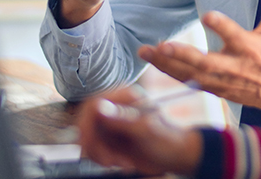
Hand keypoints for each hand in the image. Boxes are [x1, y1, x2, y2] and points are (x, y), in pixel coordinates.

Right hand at [78, 87, 201, 175]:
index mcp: (125, 97)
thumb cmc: (167, 140)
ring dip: (100, 155)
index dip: (86, 124)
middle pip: (86, 123)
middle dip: (94, 145)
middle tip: (108, 160)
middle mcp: (115, 107)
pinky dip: (102, 159)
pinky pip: (93, 148)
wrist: (174, 157)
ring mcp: (111, 123)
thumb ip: (122, 118)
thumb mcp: (146, 130)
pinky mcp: (109, 138)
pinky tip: (120, 162)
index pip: (93, 104)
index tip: (90, 143)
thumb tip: (98, 106)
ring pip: (87, 138)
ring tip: (121, 163)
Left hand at [139, 0, 260, 126]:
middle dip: (184, 56)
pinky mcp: (215, 90)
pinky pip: (189, 82)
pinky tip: (154, 61)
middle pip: (206, 63)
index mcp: (249, 47)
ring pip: (192, 74)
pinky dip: (171, 73)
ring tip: (146, 51)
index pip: (234, 35)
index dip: (222, 26)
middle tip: (163, 46)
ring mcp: (223, 81)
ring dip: (168, 64)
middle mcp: (235, 66)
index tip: (207, 16)